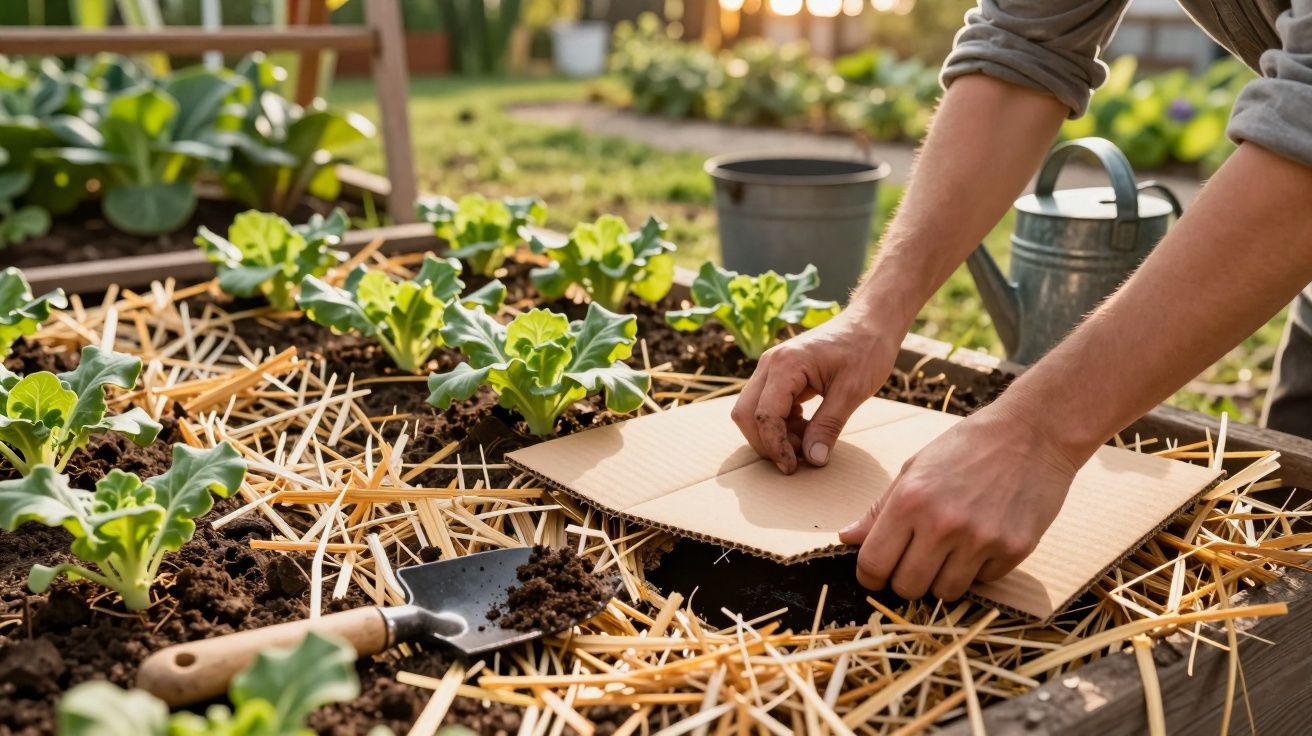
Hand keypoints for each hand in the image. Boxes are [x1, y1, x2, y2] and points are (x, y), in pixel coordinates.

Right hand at [731, 312, 896, 474]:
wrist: (872, 322)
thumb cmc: (866, 349)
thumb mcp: (852, 391)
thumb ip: (829, 426)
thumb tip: (812, 459)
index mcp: (786, 365)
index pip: (764, 414)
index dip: (775, 446)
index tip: (793, 467)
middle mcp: (771, 364)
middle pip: (746, 413)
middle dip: (767, 442)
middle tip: (797, 458)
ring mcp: (773, 368)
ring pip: (754, 411)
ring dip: (775, 434)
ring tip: (809, 442)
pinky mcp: (781, 374)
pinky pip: (768, 405)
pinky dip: (782, 424)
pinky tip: (808, 428)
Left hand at [838, 402, 1081, 599]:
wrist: (1032, 433)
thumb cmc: (967, 446)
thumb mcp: (915, 468)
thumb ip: (879, 509)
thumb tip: (846, 538)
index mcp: (910, 500)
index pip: (873, 563)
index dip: (870, 575)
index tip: (877, 573)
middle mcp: (943, 524)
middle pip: (907, 587)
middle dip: (904, 581)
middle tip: (915, 562)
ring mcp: (980, 540)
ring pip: (945, 593)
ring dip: (941, 579)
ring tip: (950, 550)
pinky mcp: (1014, 550)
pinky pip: (982, 582)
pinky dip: (977, 570)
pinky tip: (982, 540)